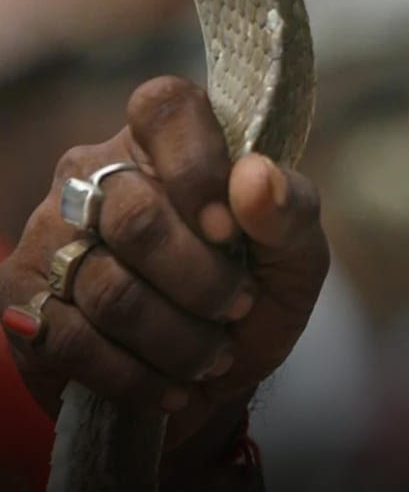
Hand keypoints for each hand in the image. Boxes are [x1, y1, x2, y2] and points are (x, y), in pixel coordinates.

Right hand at [0, 76, 329, 462]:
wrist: (215, 377)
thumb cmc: (259, 290)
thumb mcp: (298, 253)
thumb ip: (289, 208)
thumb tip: (255, 174)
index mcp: (167, 140)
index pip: (165, 108)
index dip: (198, 169)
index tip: (229, 230)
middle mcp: (96, 172)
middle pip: (136, 216)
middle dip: (202, 280)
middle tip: (238, 307)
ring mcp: (50, 232)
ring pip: (107, 287)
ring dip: (177, 338)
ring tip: (213, 355)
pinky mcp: (22, 299)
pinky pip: (73, 341)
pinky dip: (137, 375)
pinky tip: (172, 382)